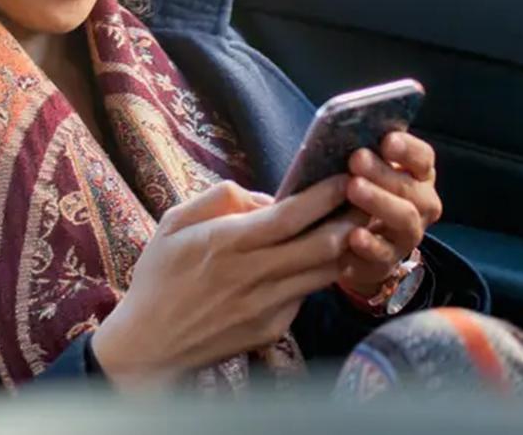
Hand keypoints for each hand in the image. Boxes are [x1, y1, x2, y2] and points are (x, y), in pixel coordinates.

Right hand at [90, 176, 356, 389]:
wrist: (149, 345)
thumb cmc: (159, 278)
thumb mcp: (174, 224)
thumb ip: (220, 199)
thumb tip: (266, 197)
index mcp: (227, 244)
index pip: (289, 216)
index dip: (323, 196)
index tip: (344, 177)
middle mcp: (252, 276)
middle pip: (321, 246)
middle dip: (352, 219)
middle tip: (372, 198)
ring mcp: (266, 307)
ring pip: (323, 273)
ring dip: (347, 248)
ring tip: (362, 225)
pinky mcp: (272, 329)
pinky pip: (304, 295)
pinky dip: (318, 275)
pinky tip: (325, 259)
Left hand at [338, 131, 442, 295]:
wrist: (361, 247)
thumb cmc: (362, 194)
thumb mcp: (365, 172)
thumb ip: (364, 154)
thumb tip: (341, 129)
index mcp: (418, 176)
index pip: (423, 158)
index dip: (407, 149)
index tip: (387, 140)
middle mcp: (421, 205)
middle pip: (411, 188)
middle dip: (384, 172)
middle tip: (357, 159)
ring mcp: (408, 236)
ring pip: (404, 219)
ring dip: (379, 202)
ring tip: (353, 188)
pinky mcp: (388, 263)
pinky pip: (383, 256)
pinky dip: (368, 246)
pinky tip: (352, 235)